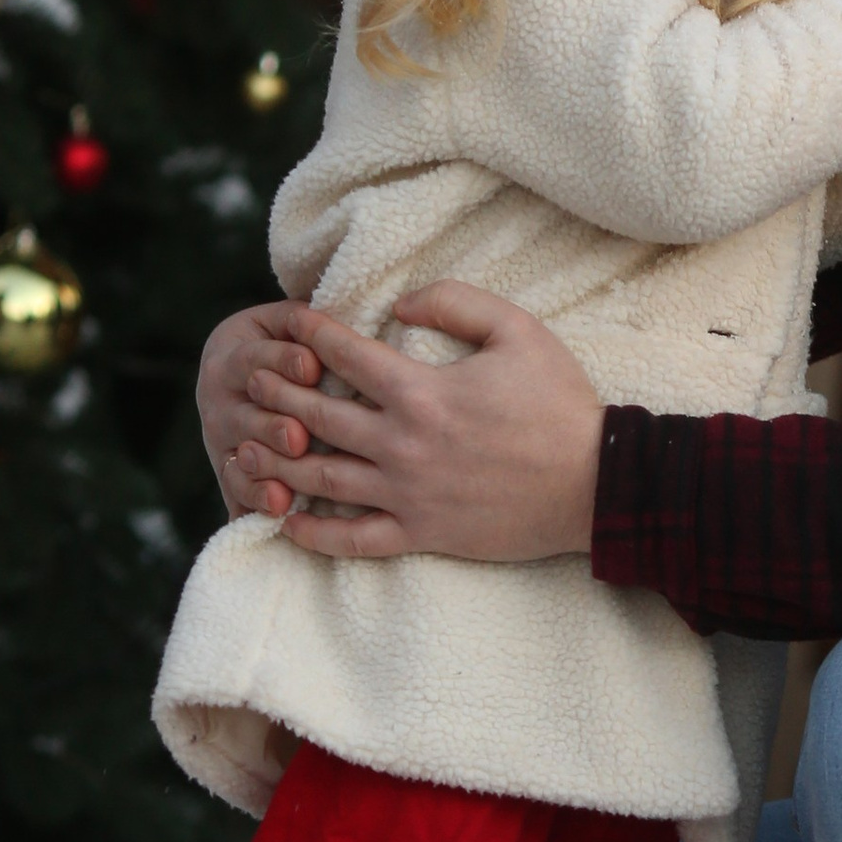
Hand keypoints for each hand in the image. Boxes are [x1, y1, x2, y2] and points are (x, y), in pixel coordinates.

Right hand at [199, 302, 315, 517]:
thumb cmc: (285, 342)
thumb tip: (324, 317)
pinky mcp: (228, 470)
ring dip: (266, 465)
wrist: (244, 373)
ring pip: (241, 453)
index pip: (254, 358)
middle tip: (298, 437)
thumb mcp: (284, 323)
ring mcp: (220, 438)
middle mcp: (218, 397)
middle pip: (245, 414)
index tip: (312, 367)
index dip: (283, 361)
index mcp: (232, 354)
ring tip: (289, 480)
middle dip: (273, 425)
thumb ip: (300, 320)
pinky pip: (236, 488)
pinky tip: (279, 506)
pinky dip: (256, 498)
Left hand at [225, 283, 606, 561]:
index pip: (346, 356)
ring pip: (321, 478)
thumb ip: (457, 302)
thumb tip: (401, 302)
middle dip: (276, 394)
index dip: (311, 334)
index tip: (288, 322)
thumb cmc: (560, 404)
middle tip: (250, 382)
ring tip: (245, 449)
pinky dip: (313, 534)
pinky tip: (285, 522)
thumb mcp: (519, 330)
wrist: (596, 483)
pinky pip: (352, 540)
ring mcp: (408, 494)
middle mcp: (403, 444)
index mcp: (422, 391)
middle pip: (318, 416)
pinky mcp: (421, 534)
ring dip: (277, 462)